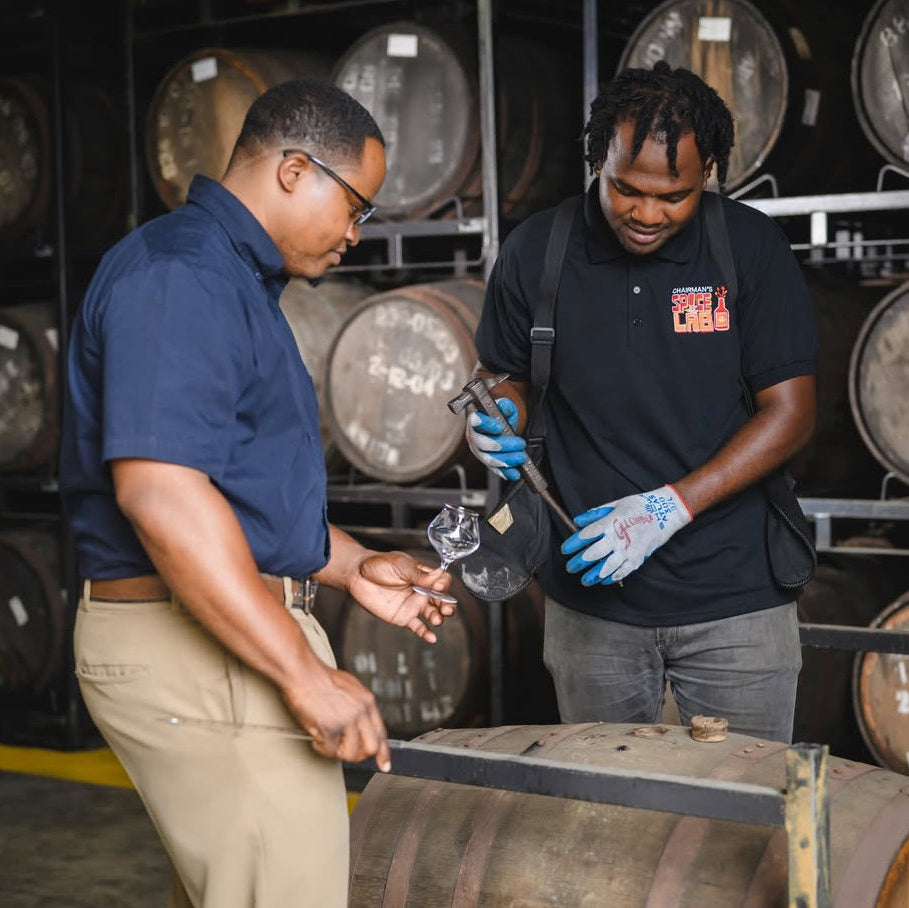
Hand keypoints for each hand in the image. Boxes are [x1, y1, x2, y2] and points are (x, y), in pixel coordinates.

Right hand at [283, 664, 391, 770]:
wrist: (303, 672)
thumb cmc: (320, 677)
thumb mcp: (350, 687)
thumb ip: (358, 705)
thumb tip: (360, 722)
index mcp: (367, 701)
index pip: (381, 732)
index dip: (383, 752)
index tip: (384, 764)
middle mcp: (360, 711)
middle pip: (371, 747)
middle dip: (358, 755)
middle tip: (345, 752)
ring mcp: (346, 720)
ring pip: (351, 753)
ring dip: (337, 752)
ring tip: (327, 741)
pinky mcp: (330, 727)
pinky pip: (329, 751)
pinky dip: (321, 747)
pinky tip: (317, 738)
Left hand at [347, 551, 455, 642]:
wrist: (358, 575)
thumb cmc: (379, 564)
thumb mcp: (399, 565)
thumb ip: (417, 573)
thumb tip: (437, 575)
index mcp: (424, 575)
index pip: (442, 581)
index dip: (443, 584)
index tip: (438, 587)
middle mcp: (422, 591)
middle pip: (442, 600)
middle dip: (448, 605)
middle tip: (446, 609)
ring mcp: (414, 605)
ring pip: (433, 614)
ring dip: (438, 618)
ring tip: (437, 619)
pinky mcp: (404, 617)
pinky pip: (418, 627)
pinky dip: (426, 633)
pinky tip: (431, 637)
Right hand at [466, 397, 526, 480]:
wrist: (500, 426)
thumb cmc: (499, 417)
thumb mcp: (504, 407)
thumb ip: (505, 406)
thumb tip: (505, 406)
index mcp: (475, 420)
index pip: (476, 422)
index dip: (486, 424)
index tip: (499, 426)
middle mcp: (474, 437)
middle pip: (483, 444)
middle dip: (503, 445)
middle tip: (520, 443)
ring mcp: (480, 451)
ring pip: (489, 459)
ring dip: (506, 460)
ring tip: (521, 457)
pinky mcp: (487, 462)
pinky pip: (495, 470)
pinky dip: (505, 473)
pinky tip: (515, 473)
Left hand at [561, 485, 691, 584]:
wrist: (665, 512)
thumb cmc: (638, 506)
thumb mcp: (615, 504)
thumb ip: (595, 514)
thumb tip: (577, 520)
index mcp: (610, 523)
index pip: (586, 535)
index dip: (573, 543)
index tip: (565, 550)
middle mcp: (617, 538)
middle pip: (593, 553)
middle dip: (579, 562)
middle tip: (570, 567)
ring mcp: (628, 550)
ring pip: (606, 567)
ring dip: (593, 575)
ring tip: (584, 580)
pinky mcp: (638, 558)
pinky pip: (623, 572)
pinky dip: (612, 577)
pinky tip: (604, 580)